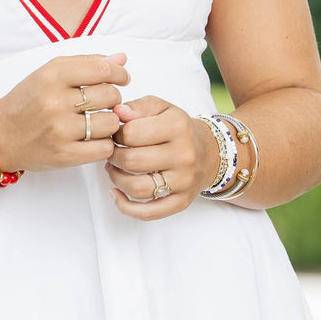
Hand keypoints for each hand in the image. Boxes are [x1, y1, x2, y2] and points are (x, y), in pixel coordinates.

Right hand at [0, 53, 130, 173]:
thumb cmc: (27, 102)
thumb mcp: (49, 74)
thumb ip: (86, 63)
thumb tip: (122, 58)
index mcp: (52, 75)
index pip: (103, 69)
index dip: (120, 73)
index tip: (121, 78)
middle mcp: (55, 101)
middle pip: (111, 95)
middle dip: (113, 98)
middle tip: (103, 103)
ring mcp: (60, 130)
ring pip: (111, 123)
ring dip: (110, 122)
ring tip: (97, 122)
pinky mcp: (64, 155)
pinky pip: (104, 148)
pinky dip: (104, 143)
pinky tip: (93, 139)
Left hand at [105, 97, 219, 219]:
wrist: (209, 152)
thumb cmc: (178, 128)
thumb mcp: (162, 108)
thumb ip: (138, 106)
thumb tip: (117, 112)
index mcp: (178, 127)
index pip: (132, 133)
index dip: (115, 133)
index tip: (116, 133)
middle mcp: (184, 155)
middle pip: (133, 161)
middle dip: (113, 156)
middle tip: (111, 152)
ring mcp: (184, 181)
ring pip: (138, 188)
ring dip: (116, 179)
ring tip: (113, 169)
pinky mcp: (181, 202)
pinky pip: (149, 213)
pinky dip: (126, 207)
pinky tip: (115, 194)